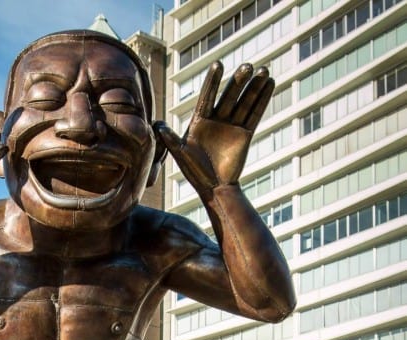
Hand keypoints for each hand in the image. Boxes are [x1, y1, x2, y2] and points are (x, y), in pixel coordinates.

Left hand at [154, 61, 273, 189]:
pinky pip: (255, 114)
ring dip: (254, 86)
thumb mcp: (180, 155)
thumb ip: (170, 140)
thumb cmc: (194, 172)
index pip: (207, 96)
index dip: (213, 82)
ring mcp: (232, 125)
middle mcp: (217, 119)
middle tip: (247, 66)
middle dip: (238, 81)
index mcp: (200, 120)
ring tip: (264, 70)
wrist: (214, 188)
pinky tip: (269, 84)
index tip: (218, 64)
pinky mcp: (245, 134)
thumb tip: (157, 125)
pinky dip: (262, 100)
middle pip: (229, 96)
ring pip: (244, 102)